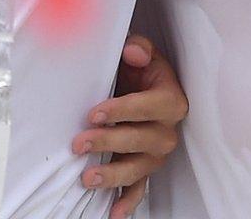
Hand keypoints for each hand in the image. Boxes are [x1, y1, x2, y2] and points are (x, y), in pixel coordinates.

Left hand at [71, 34, 184, 217]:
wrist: (143, 86)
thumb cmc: (140, 71)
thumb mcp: (141, 53)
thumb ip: (139, 48)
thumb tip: (133, 52)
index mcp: (171, 99)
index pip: (148, 107)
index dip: (121, 110)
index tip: (94, 114)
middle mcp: (168, 130)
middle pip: (142, 140)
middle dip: (109, 142)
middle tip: (79, 143)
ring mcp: (157, 153)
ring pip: (140, 168)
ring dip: (114, 175)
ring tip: (88, 178)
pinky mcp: (147, 169)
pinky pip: (140, 189)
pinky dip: (128, 201)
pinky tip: (113, 212)